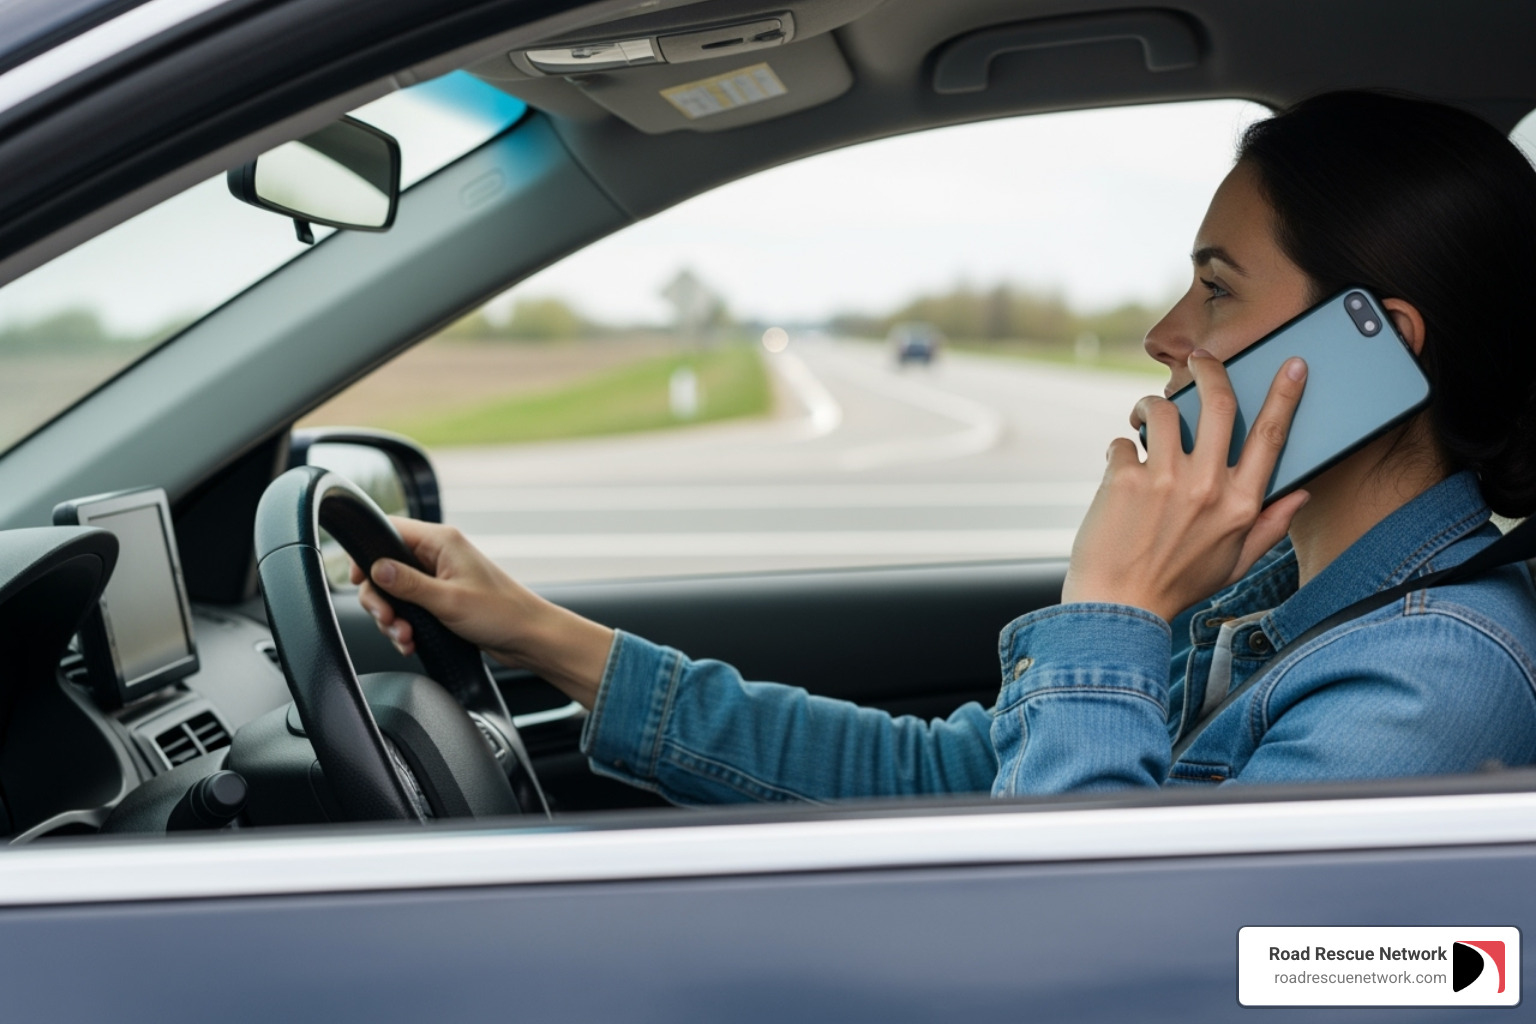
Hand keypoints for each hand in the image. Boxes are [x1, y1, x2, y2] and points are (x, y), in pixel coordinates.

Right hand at [353, 518, 613, 707]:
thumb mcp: (448, 600)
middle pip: (385, 567)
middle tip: (388, 619)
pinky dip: (405, 626)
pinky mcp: (442, 599)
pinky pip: (410, 608)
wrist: (529, 638)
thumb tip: (375, 568)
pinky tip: (411, 642)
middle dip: (381, 598)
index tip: (358, 580)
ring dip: (393, 618)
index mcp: (441, 541)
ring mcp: (439, 577)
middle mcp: (438, 555)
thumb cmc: (500, 613)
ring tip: (405, 637)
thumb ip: (408, 584)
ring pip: (395, 592)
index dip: (367, 554)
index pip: (389, 530)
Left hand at [1060, 349, 1309, 622]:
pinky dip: (1120, 450)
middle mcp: (1207, 486)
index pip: (1272, 436)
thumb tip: (1300, 494)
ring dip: (1152, 406)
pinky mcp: (1124, 478)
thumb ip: (1269, 527)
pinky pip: (1123, 442)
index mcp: (1241, 505)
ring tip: (1143, 419)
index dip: (1286, 394)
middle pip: (1220, 402)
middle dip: (1211, 370)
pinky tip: (1118, 471)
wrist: (1117, 606)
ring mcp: (1164, 479)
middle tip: (1201, 360)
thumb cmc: (1175, 585)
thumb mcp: (1234, 564)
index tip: (1293, 365)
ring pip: (1165, 411)